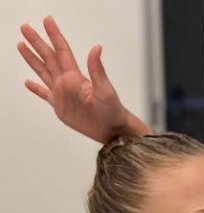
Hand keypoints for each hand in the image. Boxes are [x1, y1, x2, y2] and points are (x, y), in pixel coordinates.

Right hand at [17, 16, 147, 141]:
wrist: (111, 130)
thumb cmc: (112, 110)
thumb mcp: (105, 89)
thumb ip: (97, 70)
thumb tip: (96, 48)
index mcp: (75, 76)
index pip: (62, 50)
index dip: (54, 35)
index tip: (47, 21)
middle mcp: (66, 82)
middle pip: (48, 57)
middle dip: (37, 42)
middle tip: (25, 28)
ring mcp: (62, 93)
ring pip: (43, 72)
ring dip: (32, 59)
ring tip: (21, 45)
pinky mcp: (60, 106)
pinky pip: (44, 95)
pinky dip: (36, 89)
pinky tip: (28, 82)